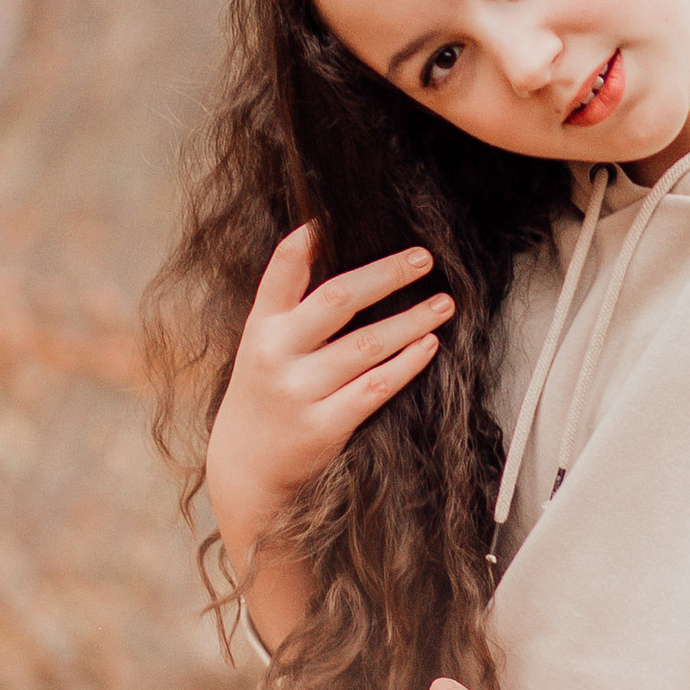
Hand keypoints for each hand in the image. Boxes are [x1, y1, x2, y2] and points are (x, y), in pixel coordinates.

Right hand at [206, 226, 452, 563]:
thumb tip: (328, 247)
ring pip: (367, 344)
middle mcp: (275, 354)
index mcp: (260, 327)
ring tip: (444, 303)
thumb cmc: (265, 396)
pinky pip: (375, 388)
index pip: (280, 272)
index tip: (332, 218)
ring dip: (412, 320)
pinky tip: (429, 346)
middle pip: (337, 299)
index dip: (304, 244)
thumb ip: (289, 304)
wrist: (246, 471)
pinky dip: (406, 364)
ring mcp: (298, 391)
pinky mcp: (322, 427)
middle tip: (424, 258)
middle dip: (386, 274)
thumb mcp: (261, 346)